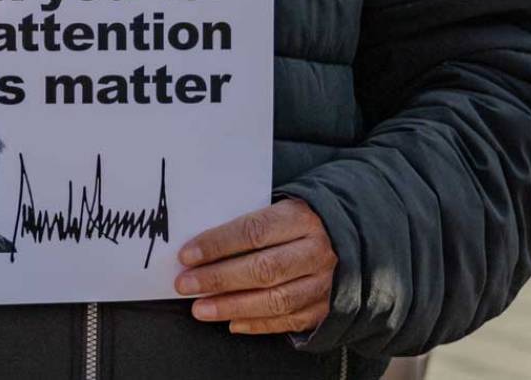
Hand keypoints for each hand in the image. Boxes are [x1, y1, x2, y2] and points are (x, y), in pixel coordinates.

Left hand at [175, 198, 336, 334]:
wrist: (344, 236)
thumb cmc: (296, 220)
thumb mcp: (278, 206)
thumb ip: (247, 223)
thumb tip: (202, 247)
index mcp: (301, 217)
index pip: (254, 231)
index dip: (218, 244)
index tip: (188, 255)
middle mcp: (315, 251)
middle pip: (263, 268)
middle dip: (219, 278)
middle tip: (186, 284)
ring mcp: (323, 282)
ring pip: (274, 300)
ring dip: (231, 306)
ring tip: (200, 308)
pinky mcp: (325, 307)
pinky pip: (287, 321)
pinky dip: (256, 323)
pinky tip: (231, 322)